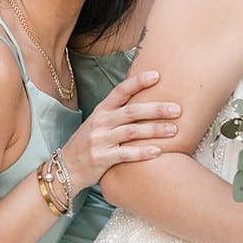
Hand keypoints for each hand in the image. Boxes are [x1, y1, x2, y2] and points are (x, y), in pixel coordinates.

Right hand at [59, 71, 179, 193]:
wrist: (65, 168)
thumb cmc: (89, 143)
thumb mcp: (99, 122)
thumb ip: (118, 112)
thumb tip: (146, 98)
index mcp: (101, 110)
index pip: (120, 91)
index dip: (138, 82)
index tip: (158, 75)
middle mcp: (100, 122)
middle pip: (132, 111)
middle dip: (156, 109)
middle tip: (177, 109)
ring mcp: (99, 140)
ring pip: (131, 131)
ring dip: (155, 130)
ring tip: (174, 130)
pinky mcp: (101, 158)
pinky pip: (125, 154)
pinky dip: (143, 152)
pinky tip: (159, 151)